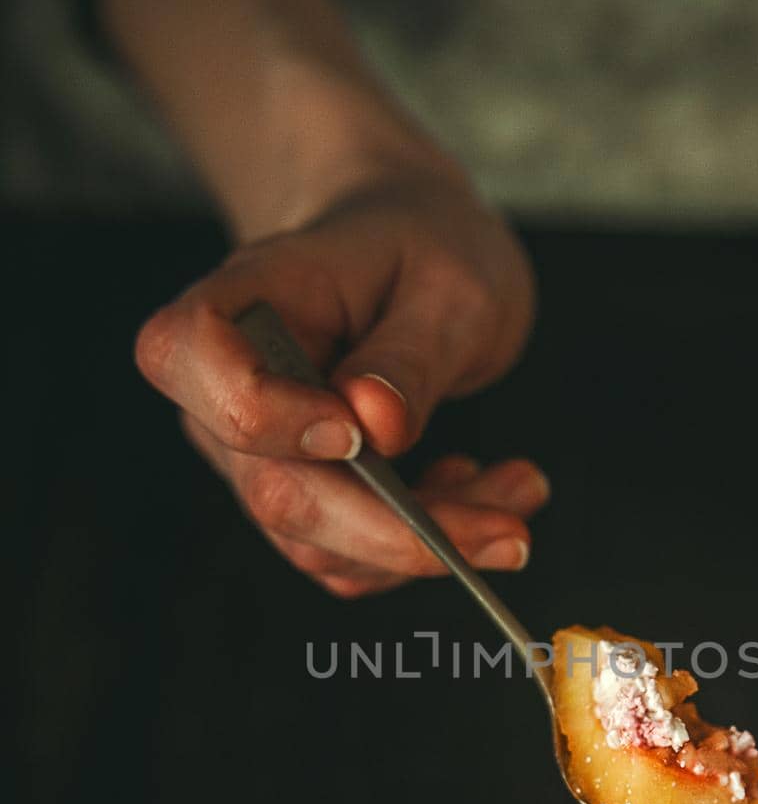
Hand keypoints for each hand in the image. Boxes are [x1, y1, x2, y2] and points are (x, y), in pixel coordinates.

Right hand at [135, 172, 542, 596]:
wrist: (412, 253)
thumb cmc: (423, 247)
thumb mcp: (449, 282)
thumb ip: (411, 354)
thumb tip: (377, 427)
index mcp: (242, 300)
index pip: (191, 359)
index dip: (265, 414)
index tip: (357, 432)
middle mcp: (225, 389)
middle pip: (276, 491)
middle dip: (400, 529)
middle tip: (512, 530)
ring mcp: (255, 456)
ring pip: (322, 545)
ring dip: (432, 541)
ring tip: (519, 487)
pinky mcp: (298, 498)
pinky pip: (350, 556)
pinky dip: (425, 545)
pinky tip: (478, 490)